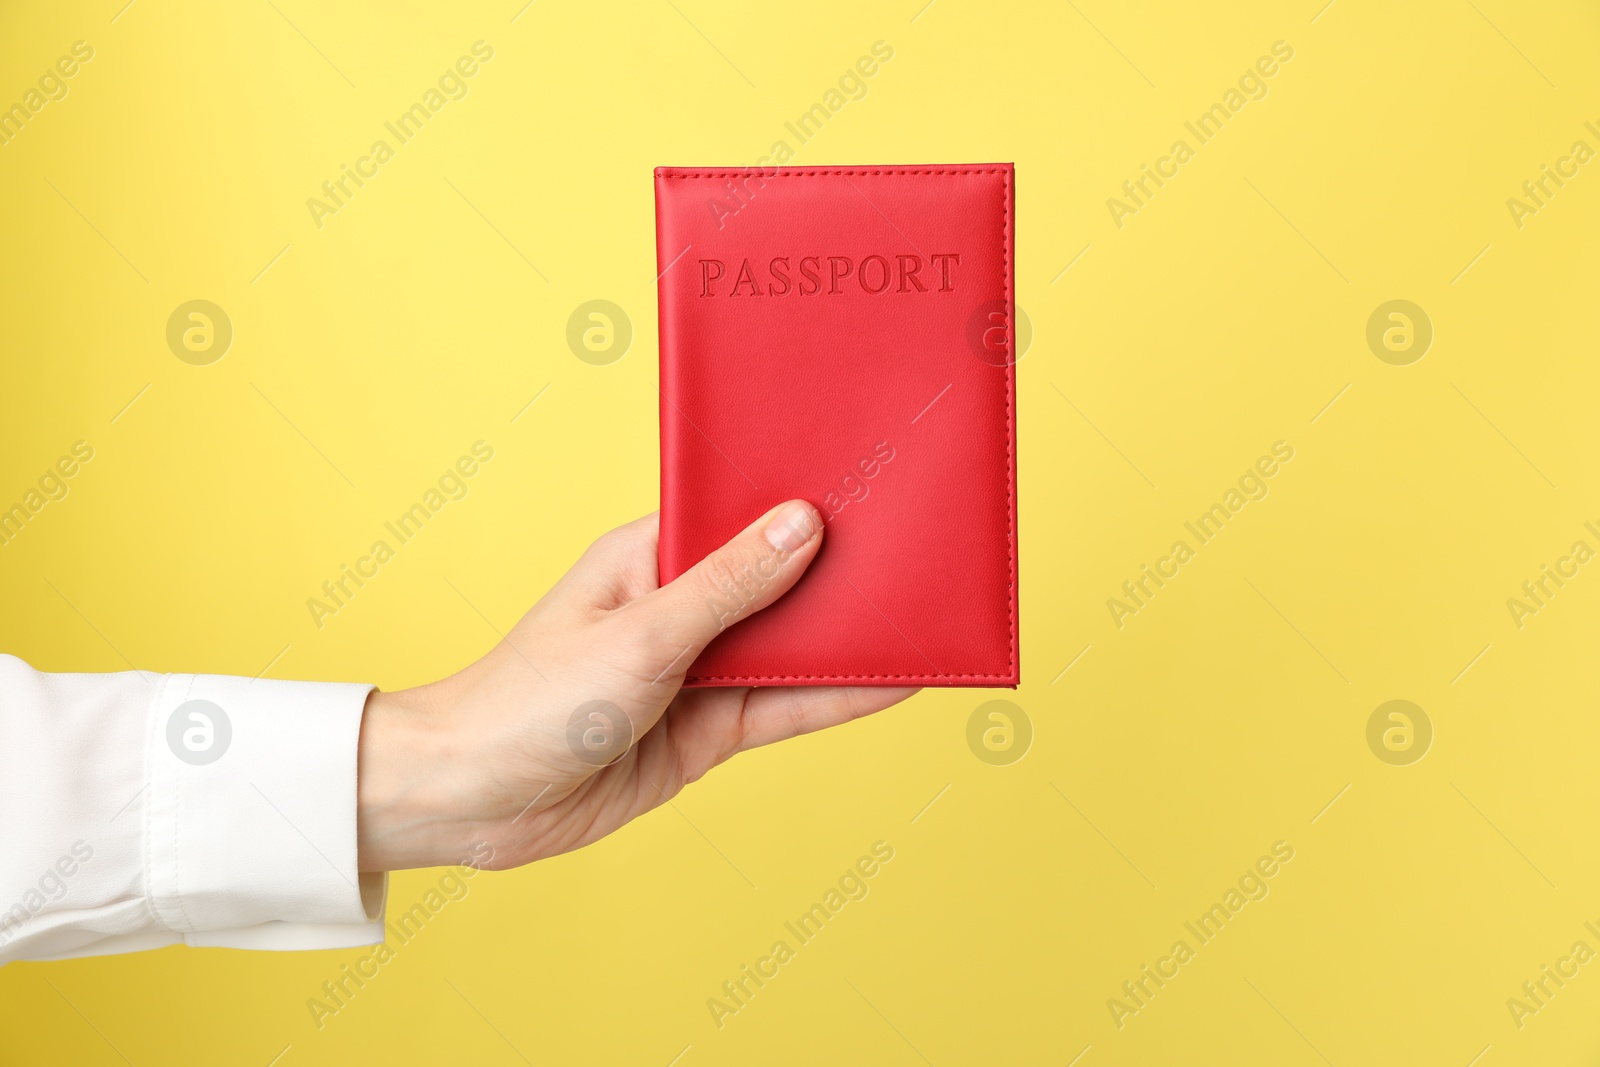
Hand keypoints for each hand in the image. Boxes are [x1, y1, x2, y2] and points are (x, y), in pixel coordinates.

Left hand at [355, 501, 918, 870]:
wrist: (470, 802)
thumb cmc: (530, 700)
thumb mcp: (642, 637)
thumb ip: (728, 588)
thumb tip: (803, 525)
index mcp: (651, 556)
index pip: (745, 521)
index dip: (807, 508)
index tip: (875, 488)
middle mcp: (678, 607)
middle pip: (778, 585)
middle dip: (841, 575)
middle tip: (925, 552)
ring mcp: (694, 672)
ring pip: (788, 649)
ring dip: (846, 640)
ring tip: (928, 617)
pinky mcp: (703, 732)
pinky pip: (782, 709)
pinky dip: (834, 700)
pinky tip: (891, 685)